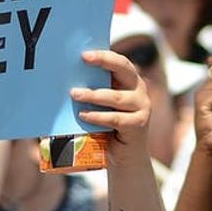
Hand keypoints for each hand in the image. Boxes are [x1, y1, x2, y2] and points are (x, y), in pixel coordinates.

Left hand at [72, 49, 150, 166]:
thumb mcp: (102, 106)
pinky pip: (115, 118)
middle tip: (84, 59)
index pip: (120, 62)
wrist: (125, 156)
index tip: (85, 54)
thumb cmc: (109, 127)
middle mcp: (140, 90)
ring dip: (93, 95)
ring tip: (75, 94)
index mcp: (131, 81)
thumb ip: (94, 91)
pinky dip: (97, 116)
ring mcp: (142, 107)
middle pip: (124, 70)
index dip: (104, 55)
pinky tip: (83, 115)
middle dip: (104, 61)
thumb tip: (68, 80)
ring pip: (115, 96)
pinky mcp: (138, 125)